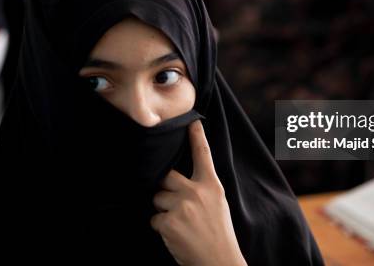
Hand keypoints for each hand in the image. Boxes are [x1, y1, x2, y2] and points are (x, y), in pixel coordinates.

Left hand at [150, 120, 246, 265]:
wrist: (219, 261)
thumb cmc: (218, 234)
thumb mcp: (218, 204)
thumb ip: (202, 188)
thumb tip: (178, 181)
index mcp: (212, 185)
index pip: (203, 155)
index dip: (196, 136)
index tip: (192, 121)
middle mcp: (197, 191)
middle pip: (167, 176)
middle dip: (166, 188)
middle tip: (177, 204)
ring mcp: (182, 206)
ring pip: (158, 198)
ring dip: (163, 210)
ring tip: (180, 224)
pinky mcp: (169, 222)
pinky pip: (154, 218)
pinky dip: (161, 228)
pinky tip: (175, 235)